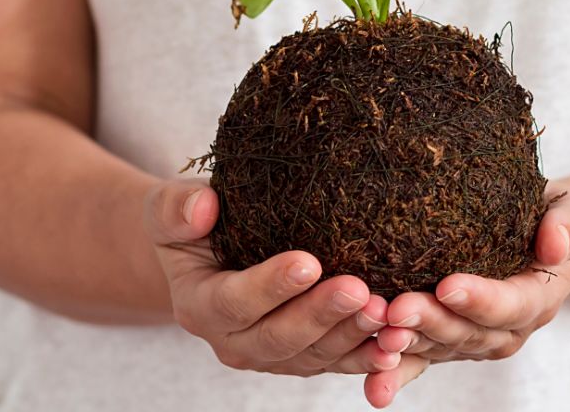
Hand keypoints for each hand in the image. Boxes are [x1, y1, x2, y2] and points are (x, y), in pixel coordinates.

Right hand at [143, 180, 399, 375]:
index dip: (270, 286)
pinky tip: (397, 344)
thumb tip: (203, 207)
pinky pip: (338, 363)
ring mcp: (272, 356)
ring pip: (314, 356)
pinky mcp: (304, 357)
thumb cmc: (194, 226)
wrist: (208, 255)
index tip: (308, 261)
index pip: (234, 301)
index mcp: (199, 306)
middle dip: (321, 315)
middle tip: (359, 288)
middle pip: (280, 337)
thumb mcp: (171, 210)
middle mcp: (234, 342)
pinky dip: (368, 357)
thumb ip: (177, 209)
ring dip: (351, 337)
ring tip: (386, 311)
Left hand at [370, 184, 569, 398]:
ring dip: (410, 346)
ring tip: (380, 334)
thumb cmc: (557, 217)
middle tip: (398, 309)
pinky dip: (399, 373)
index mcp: (539, 297)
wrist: (542, 235)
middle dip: (434, 323)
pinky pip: (424, 360)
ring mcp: (476, 337)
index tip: (447, 285)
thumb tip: (555, 244)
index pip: (511, 304)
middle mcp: (507, 327)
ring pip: (442, 347)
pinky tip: (375, 386)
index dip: (480, 300)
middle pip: (470, 333)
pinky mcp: (448, 340)